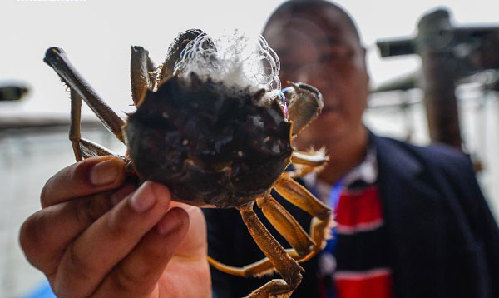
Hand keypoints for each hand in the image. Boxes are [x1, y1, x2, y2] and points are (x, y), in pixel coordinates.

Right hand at [19, 156, 209, 297]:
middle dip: (97, 204)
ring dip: (124, 225)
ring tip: (160, 201)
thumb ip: (143, 179)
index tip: (115, 167)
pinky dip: (151, 251)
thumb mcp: (156, 194)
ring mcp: (82, 288)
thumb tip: (143, 162)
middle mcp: (62, 256)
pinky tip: (174, 225)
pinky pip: (124, 284)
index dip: (77, 179)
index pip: (50, 196)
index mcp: (66, 219)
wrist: (190, 269)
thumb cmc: (163, 226)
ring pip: (83, 261)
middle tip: (143, 188)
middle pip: (50, 232)